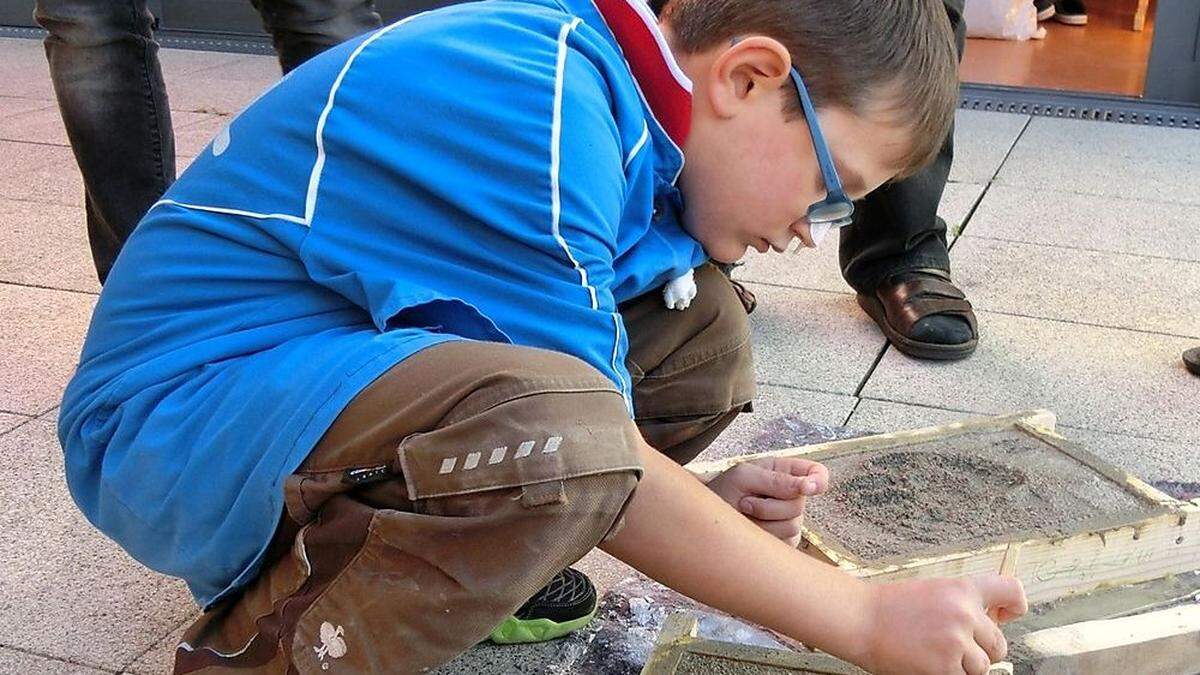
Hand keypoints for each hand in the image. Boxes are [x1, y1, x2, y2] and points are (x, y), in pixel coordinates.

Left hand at [705, 457, 829, 545]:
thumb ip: (777, 480)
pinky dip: (763, 536)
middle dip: (770, 505)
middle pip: (800, 504)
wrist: (705, 518)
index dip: (819, 480)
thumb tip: (809, 486)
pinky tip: (749, 529)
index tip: (808, 488)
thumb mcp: (744, 476)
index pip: (817, 474)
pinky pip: (784, 542)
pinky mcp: (784, 542)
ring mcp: (789, 520)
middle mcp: (792, 497)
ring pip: (791, 526)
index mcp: (785, 472)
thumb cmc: (722, 489)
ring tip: (743, 513)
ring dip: (762, 521)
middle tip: (744, 500)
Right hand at [859, 575, 1027, 674]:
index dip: (1014, 607)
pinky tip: (928, 663)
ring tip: (935, 654)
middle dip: (980, 649)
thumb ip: (961, 604)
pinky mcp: (945, 667)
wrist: (859, 619)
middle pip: (998, 644)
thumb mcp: (932, 591)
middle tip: (953, 646)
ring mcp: (956, 642)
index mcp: (962, 589)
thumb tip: (989, 620)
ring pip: (982, 667)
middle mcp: (964, 614)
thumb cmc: (888, 607)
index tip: (1004, 616)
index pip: (1012, 592)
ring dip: (963, 667)